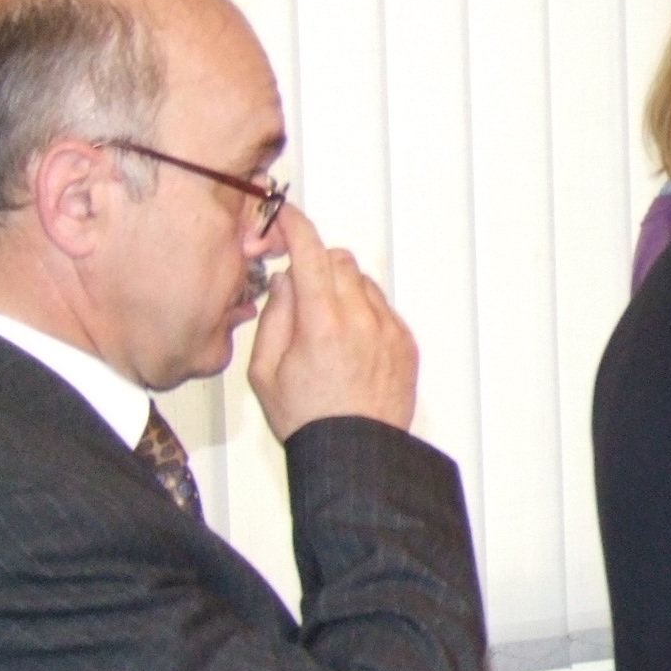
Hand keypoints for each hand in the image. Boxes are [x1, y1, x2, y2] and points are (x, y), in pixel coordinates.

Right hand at [246, 206, 416, 438]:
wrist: (356, 452)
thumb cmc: (307, 418)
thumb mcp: (264, 370)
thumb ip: (274, 316)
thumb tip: (286, 281)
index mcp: (321, 322)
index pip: (309, 250)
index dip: (294, 225)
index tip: (284, 218)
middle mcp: (360, 319)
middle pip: (339, 259)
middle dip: (315, 262)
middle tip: (299, 286)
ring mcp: (388, 329)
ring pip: (363, 281)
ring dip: (341, 287)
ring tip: (324, 325)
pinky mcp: (406, 343)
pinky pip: (383, 308)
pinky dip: (364, 311)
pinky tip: (348, 343)